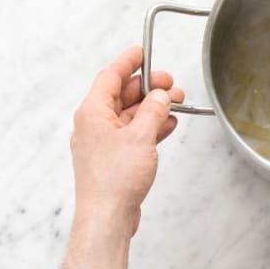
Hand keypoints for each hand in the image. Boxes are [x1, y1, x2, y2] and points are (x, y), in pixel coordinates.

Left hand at [70, 46, 183, 237]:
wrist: (107, 217)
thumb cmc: (115, 180)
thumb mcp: (141, 137)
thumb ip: (154, 111)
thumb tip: (161, 96)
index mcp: (93, 112)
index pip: (110, 76)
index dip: (128, 61)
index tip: (142, 52)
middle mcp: (94, 124)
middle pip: (122, 94)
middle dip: (149, 88)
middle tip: (171, 84)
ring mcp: (104, 141)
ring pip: (130, 114)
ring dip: (153, 108)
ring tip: (176, 104)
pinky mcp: (114, 157)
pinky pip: (133, 132)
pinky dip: (151, 126)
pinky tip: (168, 125)